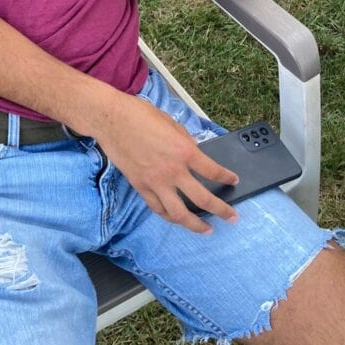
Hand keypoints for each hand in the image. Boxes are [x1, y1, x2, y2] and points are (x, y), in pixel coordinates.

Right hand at [95, 91, 238, 234]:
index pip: (212, 171)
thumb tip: (193, 152)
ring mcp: (156, 182)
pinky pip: (158, 208)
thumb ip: (184, 141)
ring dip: (196, 225)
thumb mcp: (171, 123)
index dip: (226, 177)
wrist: (111, 119)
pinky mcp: (141, 186)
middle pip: (203, 199)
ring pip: (180, 214)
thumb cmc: (139, 114)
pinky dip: (169, 216)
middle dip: (221, 210)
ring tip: (207, 229)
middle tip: (232, 217)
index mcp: (184, 150)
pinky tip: (176, 218)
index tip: (233, 180)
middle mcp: (173, 170)